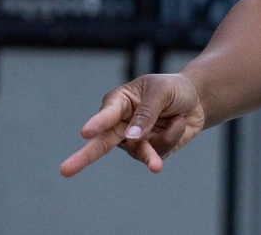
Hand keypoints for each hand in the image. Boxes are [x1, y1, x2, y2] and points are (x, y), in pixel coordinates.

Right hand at [60, 73, 207, 176]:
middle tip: (64, 171)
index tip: (85, 133)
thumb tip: (130, 138)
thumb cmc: (173, 89)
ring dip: (150, 155)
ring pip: (136, 152)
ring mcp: (134, 141)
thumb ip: (146, 114)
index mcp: (119, 101)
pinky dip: (173, 137)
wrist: (196, 101)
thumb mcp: (162, 93)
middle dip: (83, 157)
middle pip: (101, 143)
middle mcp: (121, 123)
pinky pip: (158, 154)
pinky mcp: (150, 152)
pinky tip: (179, 123)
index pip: (107, 113)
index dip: (97, 123)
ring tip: (156, 168)